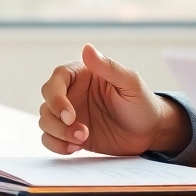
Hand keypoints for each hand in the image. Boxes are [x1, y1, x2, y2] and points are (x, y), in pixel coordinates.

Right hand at [39, 44, 191, 156]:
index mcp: (83, 75)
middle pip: (47, 101)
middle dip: (56, 119)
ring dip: (58, 134)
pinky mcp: (70, 134)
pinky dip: (56, 145)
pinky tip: (74, 148)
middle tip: (81, 132)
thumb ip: (109, 67)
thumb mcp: (130, 84)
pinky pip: (50, 139)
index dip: (56, 97)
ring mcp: (70, 115)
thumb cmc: (142, 103)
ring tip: (82, 140)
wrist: (149, 133)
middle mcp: (72, 93)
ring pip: (45, 121)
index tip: (69, 114)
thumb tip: (87, 48)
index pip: (58, 78)